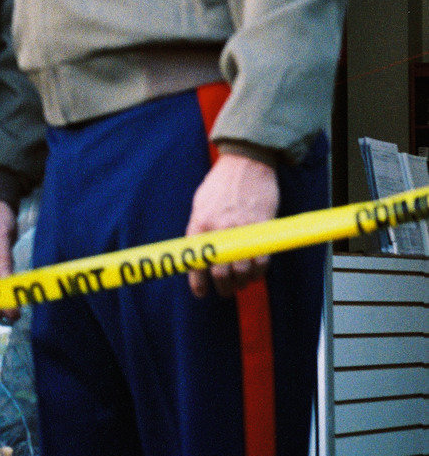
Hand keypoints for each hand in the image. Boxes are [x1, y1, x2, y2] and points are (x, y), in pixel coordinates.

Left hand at [185, 154, 278, 298]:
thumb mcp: (200, 204)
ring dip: (242, 282)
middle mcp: (218, 231)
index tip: (201, 293)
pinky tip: (256, 272)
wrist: (246, 162)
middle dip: (223, 288)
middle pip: (220, 273)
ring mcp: (241, 231)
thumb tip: (200, 252)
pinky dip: (259, 272)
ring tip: (242, 283)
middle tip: (226, 291)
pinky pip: (261, 261)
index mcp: (199, 225)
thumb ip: (200, 228)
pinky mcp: (261, 229)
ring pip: (242, 272)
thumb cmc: (221, 183)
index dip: (198, 284)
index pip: (195, 264)